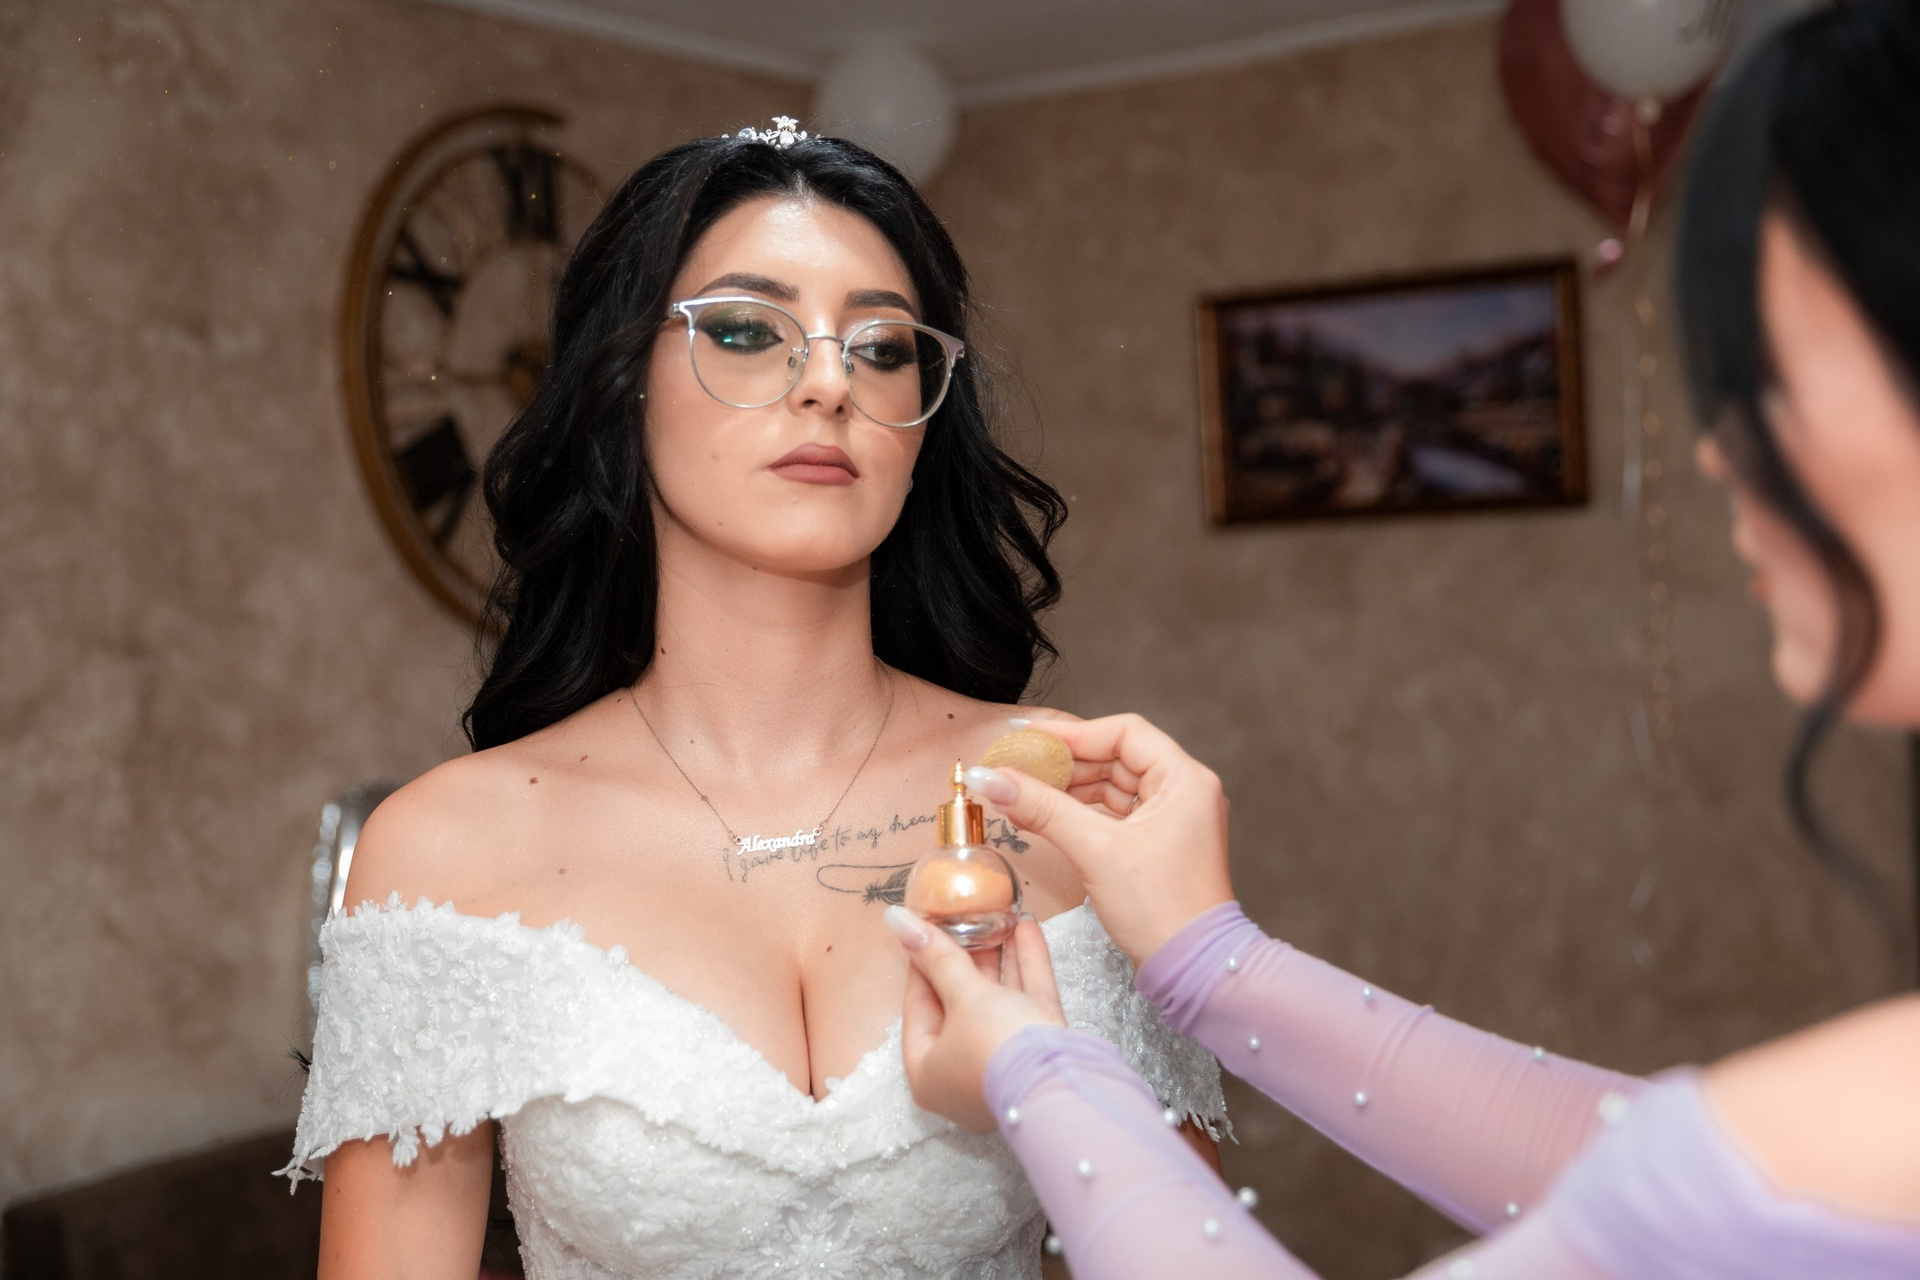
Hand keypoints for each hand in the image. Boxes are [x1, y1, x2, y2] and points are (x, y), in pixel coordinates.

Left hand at [888, 906, 1066, 1132]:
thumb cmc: (995, 1047)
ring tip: (999, 915)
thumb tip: (899, 921)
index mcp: (928, 1069)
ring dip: (1000, 956)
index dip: (922, 962)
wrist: (1060, 1085)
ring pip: (998, 999)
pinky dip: (1027, 966)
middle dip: (967, 956)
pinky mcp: (1039, 1050)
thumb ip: (937, 957)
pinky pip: (1027, 1002)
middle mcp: (963, 1069)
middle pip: (959, 1002)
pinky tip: (1026, 927)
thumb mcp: (963, 997)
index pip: (918, 1005)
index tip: (925, 927)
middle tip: (965, 918)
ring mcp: (1004, 1061)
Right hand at [964, 714, 1233, 967]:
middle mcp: (1185, 792)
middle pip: (1116, 758)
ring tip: (1026, 792)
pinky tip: (1049, 817)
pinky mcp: (1159, 845)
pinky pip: (1116, 815)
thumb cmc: (1162, 910)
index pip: (1123, 733)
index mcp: (1184, 780)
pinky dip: (1082, 813)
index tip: (1028, 740)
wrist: (1192, 968)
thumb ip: (1043, 808)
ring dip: (1070, 789)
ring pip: (1114, 787)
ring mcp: (1173, 820)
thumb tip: (994, 778)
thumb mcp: (1096, 850)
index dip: (1072, 734)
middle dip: (1066, 763)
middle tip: (1018, 766)